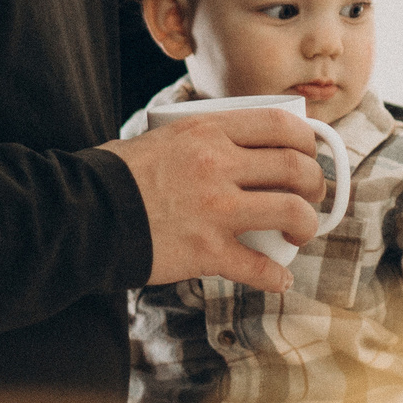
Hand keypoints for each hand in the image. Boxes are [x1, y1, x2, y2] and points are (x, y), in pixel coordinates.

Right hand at [99, 111, 324, 293]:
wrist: (86, 214)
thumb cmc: (118, 175)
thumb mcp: (164, 136)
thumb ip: (202, 139)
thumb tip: (238, 147)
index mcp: (208, 131)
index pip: (280, 124)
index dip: (307, 140)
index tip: (309, 154)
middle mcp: (218, 165)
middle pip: (296, 168)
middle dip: (316, 184)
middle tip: (312, 196)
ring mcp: (215, 209)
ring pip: (291, 212)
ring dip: (306, 224)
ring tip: (301, 232)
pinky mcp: (207, 250)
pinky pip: (259, 267)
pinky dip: (277, 276)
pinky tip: (280, 279)